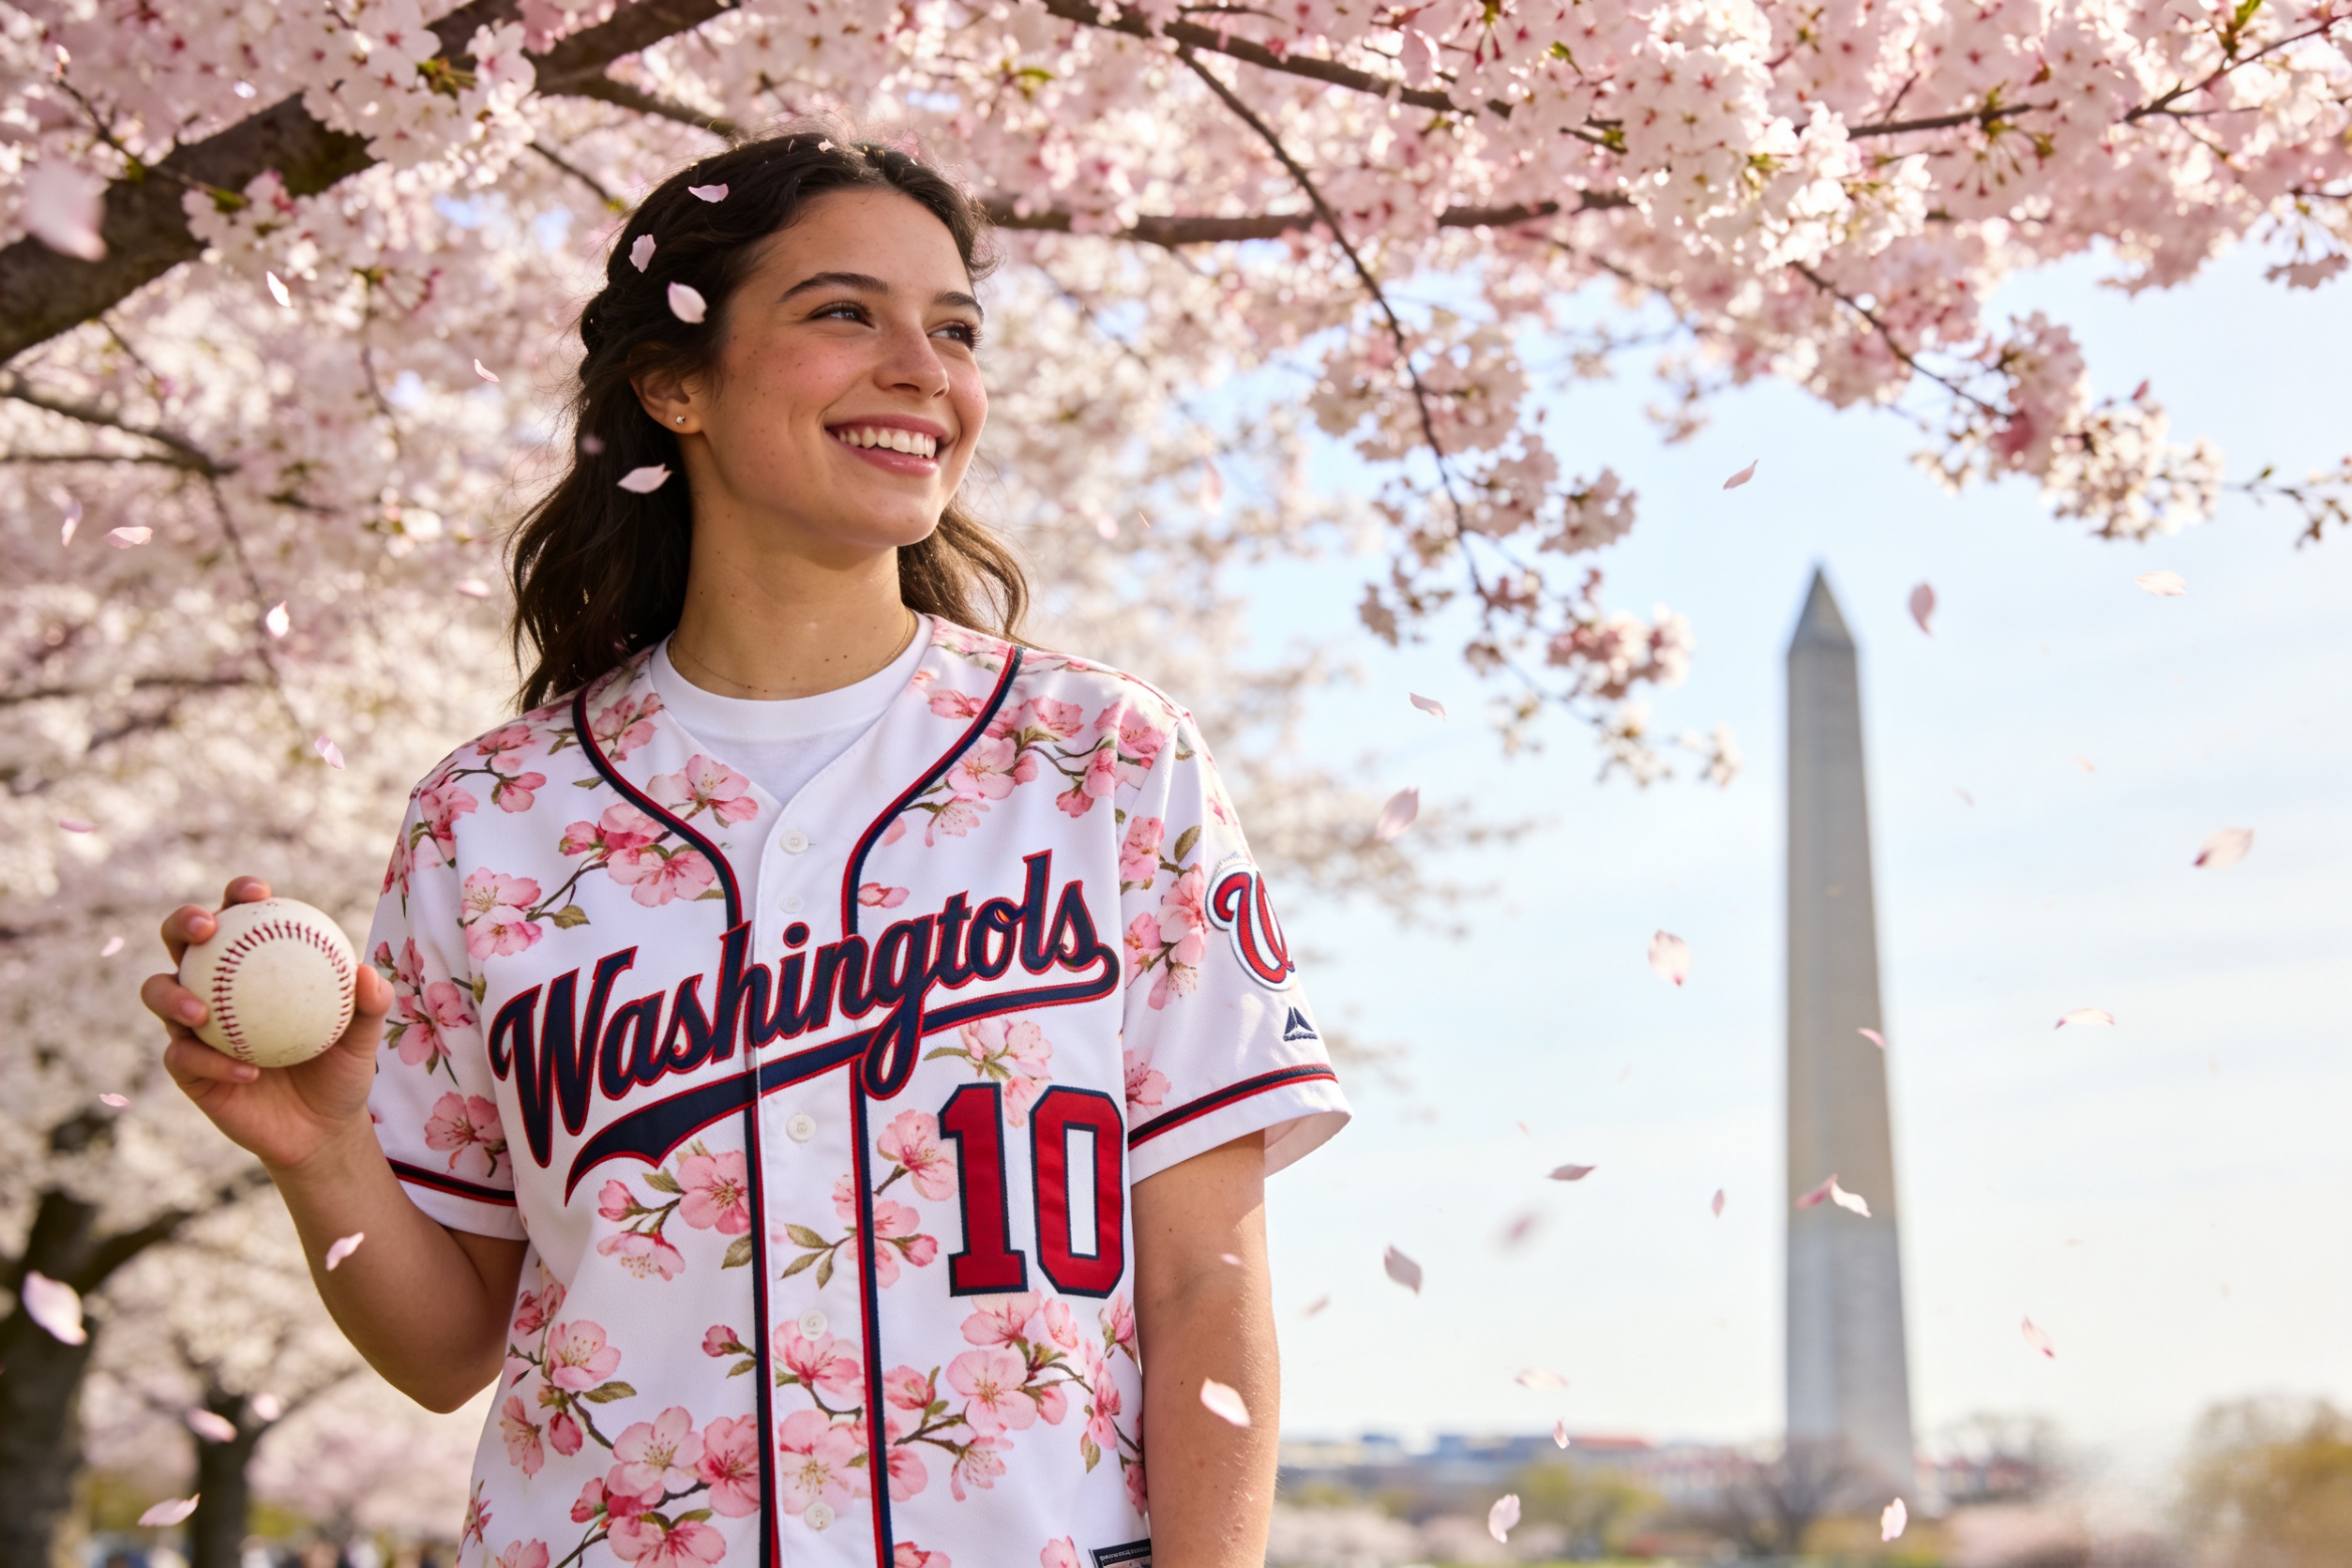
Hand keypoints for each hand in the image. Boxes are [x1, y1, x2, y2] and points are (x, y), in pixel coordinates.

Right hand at [143, 876, 390, 1173]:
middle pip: (181, 942)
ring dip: (173, 994)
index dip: (238, 894)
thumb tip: (365, 972)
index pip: (240, 918)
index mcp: (255, 965)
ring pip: (159, 993)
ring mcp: (192, 1027)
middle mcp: (214, 987)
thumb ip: (370, 1004)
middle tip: (207, 928)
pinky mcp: (185, 1069)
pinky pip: (183, 1058)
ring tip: (202, 1012)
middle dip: (182, 922)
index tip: (258, 892)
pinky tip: (246, 1072)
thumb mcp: (363, 1038)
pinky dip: (212, 1063)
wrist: (321, 1129)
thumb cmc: (341, 1069)